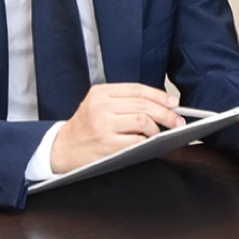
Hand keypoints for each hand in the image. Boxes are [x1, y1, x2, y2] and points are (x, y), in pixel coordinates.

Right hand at [51, 83, 182, 172]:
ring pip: (142, 121)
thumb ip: (122, 101)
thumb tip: (159, 104)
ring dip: (156, 128)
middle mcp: (101, 106)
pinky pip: (136, 140)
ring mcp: (103, 125)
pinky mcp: (107, 144)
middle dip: (166, 113)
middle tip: (177, 120)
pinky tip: (148, 142)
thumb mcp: (97, 105)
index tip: (173, 103)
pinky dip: (147, 141)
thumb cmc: (84, 127)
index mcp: (100, 93)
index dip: (159, 96)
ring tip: (158, 133)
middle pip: (143, 105)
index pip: (137, 90)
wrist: (61, 148)